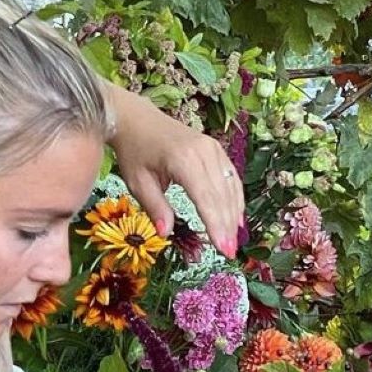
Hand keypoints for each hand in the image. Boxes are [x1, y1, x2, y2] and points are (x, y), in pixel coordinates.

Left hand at [104, 83, 244, 257]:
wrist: (137, 119)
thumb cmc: (134, 151)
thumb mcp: (137, 182)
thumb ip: (155, 208)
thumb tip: (166, 233)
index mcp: (183, 160)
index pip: (205, 199)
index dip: (215, 225)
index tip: (223, 249)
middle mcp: (203, 152)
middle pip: (221, 196)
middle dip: (226, 226)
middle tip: (229, 253)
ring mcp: (212, 148)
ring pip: (230, 187)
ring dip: (233, 216)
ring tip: (232, 241)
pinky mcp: (215, 149)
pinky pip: (230, 177)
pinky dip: (235, 199)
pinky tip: (236, 219)